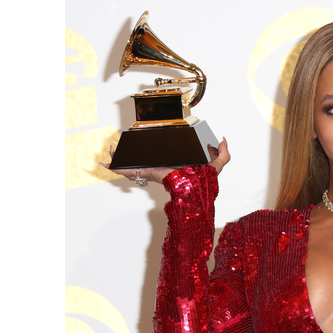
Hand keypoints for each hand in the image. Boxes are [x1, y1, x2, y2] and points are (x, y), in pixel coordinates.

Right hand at [101, 137, 229, 184]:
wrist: (194, 193)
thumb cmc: (203, 184)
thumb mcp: (216, 166)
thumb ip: (223, 154)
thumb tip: (222, 140)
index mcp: (177, 164)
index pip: (165, 156)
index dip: (156, 150)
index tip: (150, 142)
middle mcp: (164, 168)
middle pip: (146, 161)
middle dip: (134, 155)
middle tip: (125, 147)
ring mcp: (154, 171)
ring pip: (135, 165)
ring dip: (121, 158)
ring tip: (113, 150)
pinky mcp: (149, 173)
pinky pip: (131, 171)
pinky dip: (118, 167)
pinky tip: (109, 162)